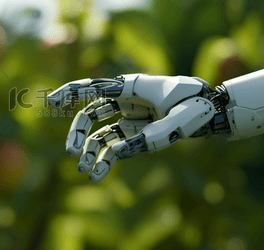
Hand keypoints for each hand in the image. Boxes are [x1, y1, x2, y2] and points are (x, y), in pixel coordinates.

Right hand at [47, 74, 216, 181]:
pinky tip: (97, 175)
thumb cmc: (195, 106)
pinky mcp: (134, 134)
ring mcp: (128, 118)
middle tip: (72, 153)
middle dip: (78, 134)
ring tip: (84, 170)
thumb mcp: (178, 119)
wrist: (212, 111)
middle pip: (90, 115)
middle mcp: (124, 102)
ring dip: (90, 152)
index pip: (93, 88)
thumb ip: (151, 136)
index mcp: (130, 88)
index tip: (51, 102)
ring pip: (99, 134)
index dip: (70, 92)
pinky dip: (105, 161)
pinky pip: (114, 147)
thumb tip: (116, 152)